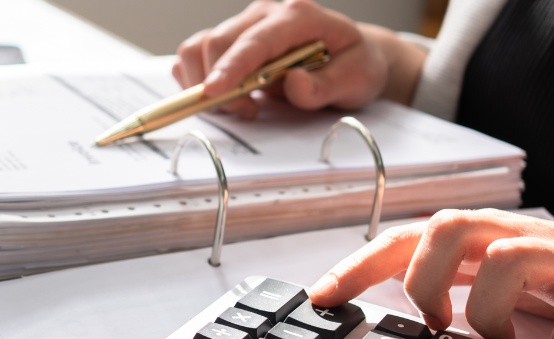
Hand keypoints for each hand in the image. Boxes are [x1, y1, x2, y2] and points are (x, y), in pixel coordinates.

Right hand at [172, 0, 426, 117]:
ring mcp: (248, 24)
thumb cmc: (356, 64)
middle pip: (219, 41)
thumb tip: (294, 84)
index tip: (213, 92)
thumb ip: (326, 85)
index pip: (255, 40)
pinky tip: (228, 94)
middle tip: (247, 111)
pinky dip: (199, 78)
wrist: (355, 56)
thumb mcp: (356, 79)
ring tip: (242, 105)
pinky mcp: (235, 39)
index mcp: (299, 16)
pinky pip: (197, 54)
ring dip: (206, 82)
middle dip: (220, 84)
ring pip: (200, 47)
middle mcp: (267, 13)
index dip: (231, 67)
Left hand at [308, 209, 553, 338]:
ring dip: (489, 312)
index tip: (322, 298)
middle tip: (430, 324)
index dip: (365, 261)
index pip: (418, 234)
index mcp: (501, 240)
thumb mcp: (520, 284)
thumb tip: (401, 312)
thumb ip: (468, 287)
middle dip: (424, 276)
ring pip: (512, 258)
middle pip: (455, 226)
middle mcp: (531, 242)